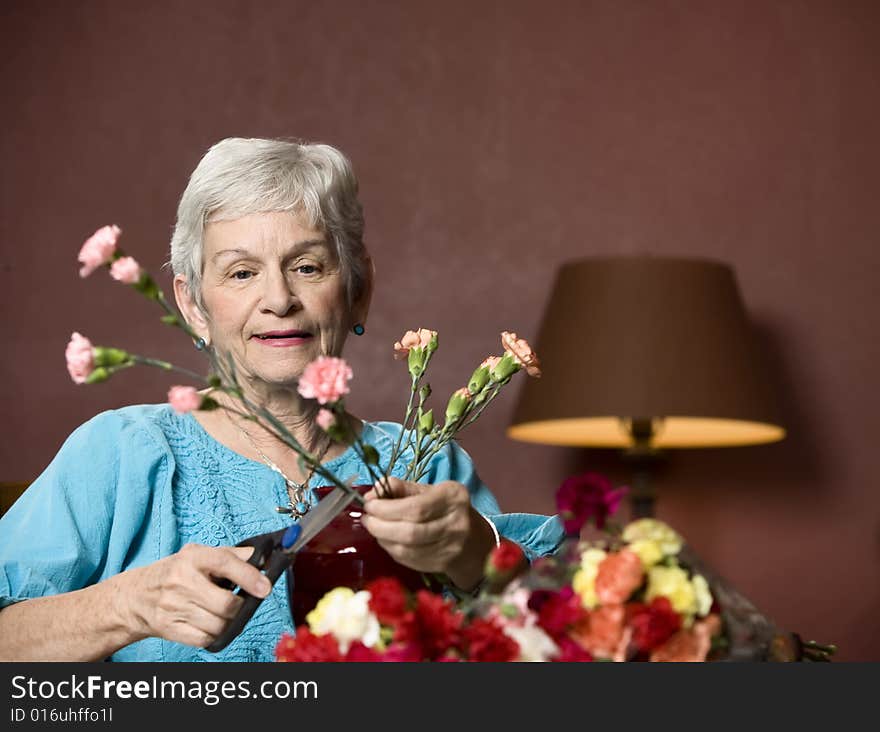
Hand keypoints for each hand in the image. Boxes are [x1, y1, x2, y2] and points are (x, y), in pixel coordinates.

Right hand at [116, 543, 271, 647]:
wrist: (136, 596)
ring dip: (228, 621)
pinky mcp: (169, 628)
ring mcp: (174, 607)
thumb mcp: (199, 555)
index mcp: (192, 557)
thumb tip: (263, 556)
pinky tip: (210, 624)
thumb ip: (232, 554)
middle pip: (226, 603)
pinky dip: (214, 634)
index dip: (249, 576)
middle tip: (239, 602)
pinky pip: (205, 639)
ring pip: (218, 624)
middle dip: (239, 606)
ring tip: (222, 612)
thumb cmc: (175, 572)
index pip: (225, 562)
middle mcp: (181, 581)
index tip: (265, 587)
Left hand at [361, 477, 493, 588]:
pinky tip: (386, 539)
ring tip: (374, 527)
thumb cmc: (445, 508)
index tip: (370, 504)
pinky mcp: (440, 564)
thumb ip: (401, 488)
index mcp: (453, 498)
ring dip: (383, 538)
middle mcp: (455, 524)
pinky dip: (391, 549)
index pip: (416, 507)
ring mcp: (449, 548)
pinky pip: (407, 559)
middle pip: (410, 531)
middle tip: (367, 518)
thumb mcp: (429, 491)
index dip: (387, 508)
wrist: (473, 539)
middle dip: (380, 525)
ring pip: (407, 548)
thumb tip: (372, 492)